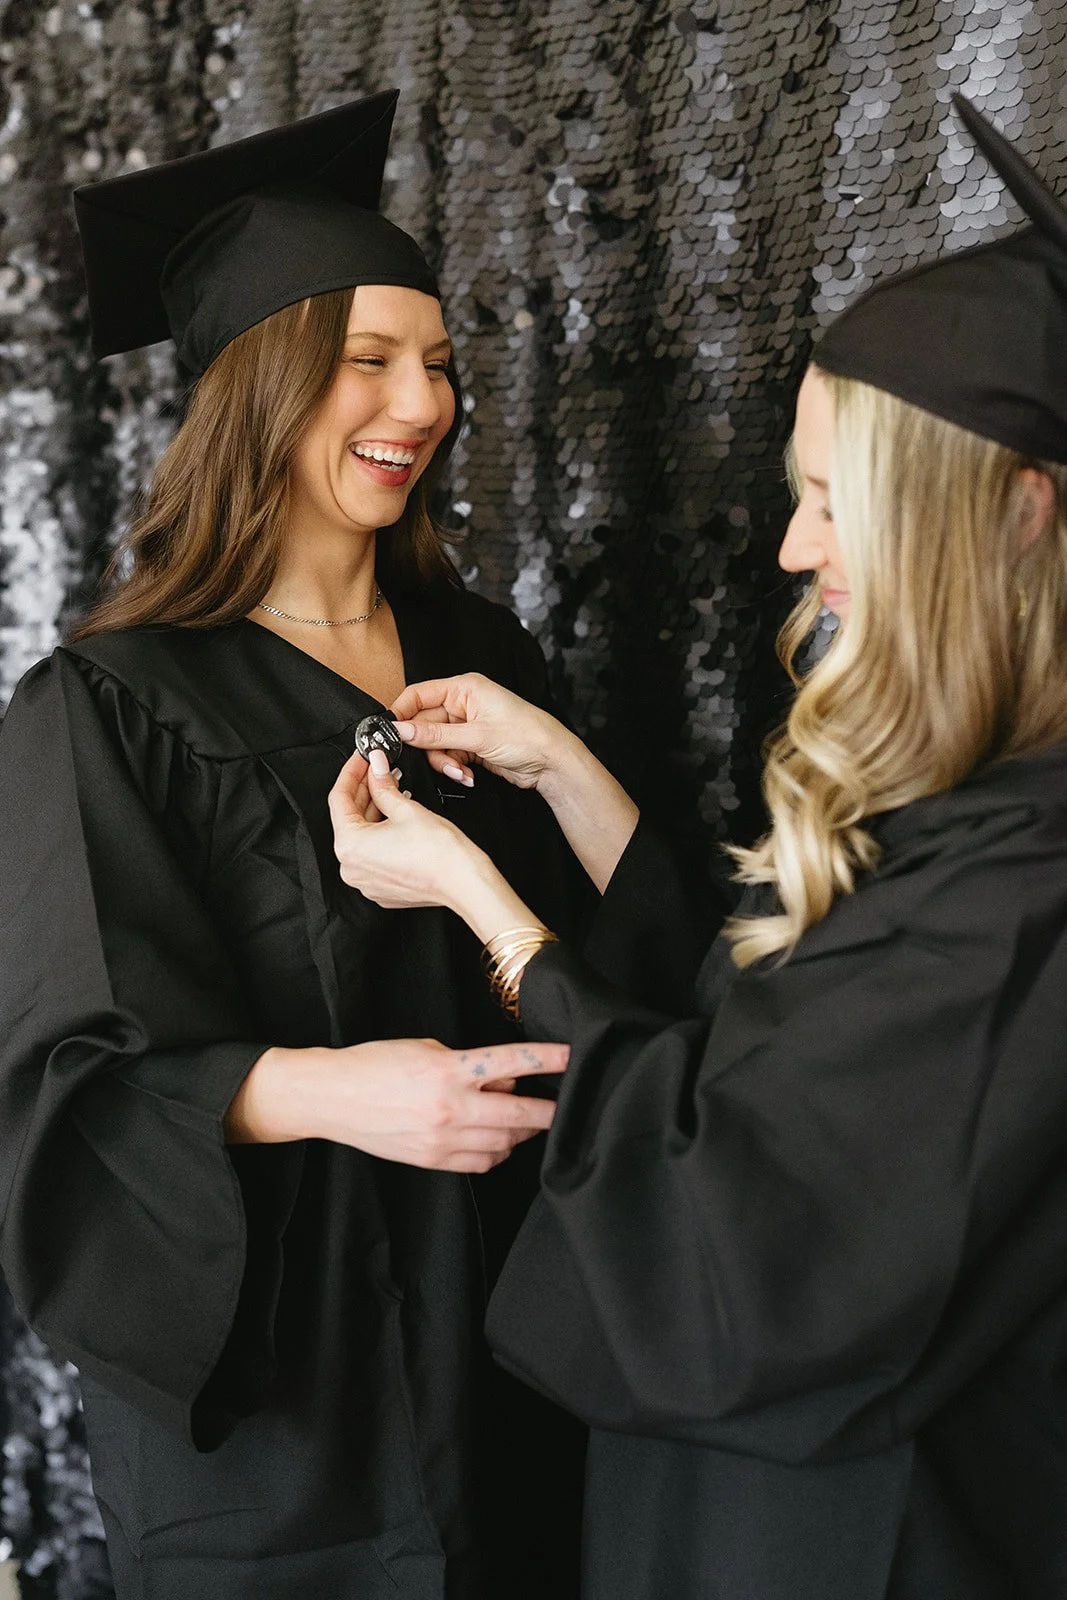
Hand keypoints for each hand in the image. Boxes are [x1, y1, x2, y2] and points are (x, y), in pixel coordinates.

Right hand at [232, 1037, 567, 1172]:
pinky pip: (481, 1162)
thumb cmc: (377, 1064)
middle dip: (549, 1112)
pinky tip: (495, 1139)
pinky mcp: (432, 1161)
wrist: (333, 1097)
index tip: (573, 1057)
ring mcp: (442, 1139)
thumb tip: (508, 1083)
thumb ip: (471, 1066)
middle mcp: (451, 1108)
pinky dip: (497, 1152)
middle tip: (564, 1106)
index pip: (514, 1063)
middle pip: (520, 1116)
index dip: (549, 1060)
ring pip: (504, 1144)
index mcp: (450, 1070)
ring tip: (523, 1119)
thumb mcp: (428, 1049)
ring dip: (521, 1132)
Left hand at [328, 747, 484, 910]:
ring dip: (374, 810)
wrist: (464, 884)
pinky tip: (395, 815)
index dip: (351, 772)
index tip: (362, 758)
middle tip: (378, 768)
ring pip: (363, 836)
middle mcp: (351, 867)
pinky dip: (381, 833)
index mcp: (350, 847)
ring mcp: (366, 880)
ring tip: (391, 788)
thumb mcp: (407, 809)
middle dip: (365, 789)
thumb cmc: (440, 854)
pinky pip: (373, 853)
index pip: (339, 798)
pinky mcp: (381, 887)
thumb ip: (383, 786)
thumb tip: (376, 768)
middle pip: (350, 817)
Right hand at [390, 673, 571, 792]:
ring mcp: (467, 726)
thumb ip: (435, 735)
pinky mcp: (472, 745)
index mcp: (464, 689)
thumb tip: (401, 731)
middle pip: (424, 724)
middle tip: (436, 760)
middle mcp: (463, 704)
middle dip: (429, 747)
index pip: (419, 694)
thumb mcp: (477, 736)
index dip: (401, 713)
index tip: (390, 734)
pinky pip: (449, 755)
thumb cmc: (527, 736)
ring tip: (460, 771)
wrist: (553, 762)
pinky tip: (467, 775)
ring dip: (444, 761)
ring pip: (435, 744)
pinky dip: (454, 767)